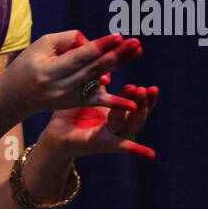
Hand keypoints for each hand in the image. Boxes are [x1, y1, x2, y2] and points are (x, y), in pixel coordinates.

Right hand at [0, 30, 143, 118]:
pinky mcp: (75, 103)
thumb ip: (69, 40)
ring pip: (98, 78)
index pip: (80, 57)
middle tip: (135, 42)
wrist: (15, 96)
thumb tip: (95, 43)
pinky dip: (115, 102)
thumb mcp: (42, 45)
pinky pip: (98, 101)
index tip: (118, 36)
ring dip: (118, 64)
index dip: (100, 46)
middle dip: (116, 54)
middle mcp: (61, 87)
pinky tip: (133, 104)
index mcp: (50, 71)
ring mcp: (69, 98)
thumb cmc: (28, 64)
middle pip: (94, 68)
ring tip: (136, 51)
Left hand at [42, 77, 158, 159]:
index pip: (135, 96)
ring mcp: (115, 135)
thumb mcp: (86, 92)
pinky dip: (137, 151)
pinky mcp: (105, 145)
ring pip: (133, 124)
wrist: (56, 135)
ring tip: (141, 96)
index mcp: (118, 109)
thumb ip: (97, 79)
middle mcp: (120, 122)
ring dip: (140, 112)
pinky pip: (123, 148)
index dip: (141, 83)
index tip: (147, 82)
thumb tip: (103, 55)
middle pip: (140, 110)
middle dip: (145, 98)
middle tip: (146, 87)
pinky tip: (151, 154)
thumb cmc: (72, 112)